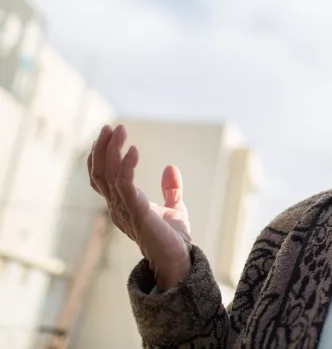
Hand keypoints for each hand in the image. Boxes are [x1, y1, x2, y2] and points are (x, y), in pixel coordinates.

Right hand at [88, 124, 191, 290]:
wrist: (179, 259)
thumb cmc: (173, 238)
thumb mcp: (174, 208)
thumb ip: (171, 189)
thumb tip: (170, 167)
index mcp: (122, 205)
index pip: (101, 178)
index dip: (100, 157)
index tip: (108, 135)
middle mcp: (117, 207)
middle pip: (99, 173)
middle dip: (102, 148)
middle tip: (111, 126)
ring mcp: (124, 210)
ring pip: (108, 175)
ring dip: (111, 150)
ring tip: (119, 130)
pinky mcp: (137, 211)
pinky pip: (124, 184)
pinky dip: (127, 165)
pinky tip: (134, 150)